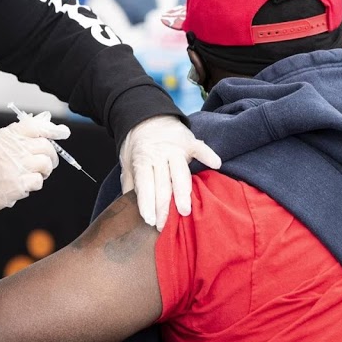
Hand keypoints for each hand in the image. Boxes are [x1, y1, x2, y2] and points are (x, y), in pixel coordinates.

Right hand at [0, 112, 68, 212]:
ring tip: (34, 172)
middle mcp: (15, 149)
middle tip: (47, 161)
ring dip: (44, 170)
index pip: (37, 126)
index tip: (63, 132)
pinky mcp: (18, 185)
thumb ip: (24, 129)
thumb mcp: (0, 138)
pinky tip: (25, 182)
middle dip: (51, 155)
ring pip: (45, 164)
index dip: (53, 129)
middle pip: (46, 147)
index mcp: (10, 135)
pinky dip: (35, 183)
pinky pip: (38, 181)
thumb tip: (45, 118)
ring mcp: (17, 167)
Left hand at [119, 115, 221, 230]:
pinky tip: (215, 163)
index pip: (144, 185)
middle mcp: (159, 155)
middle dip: (163, 206)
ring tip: (185, 210)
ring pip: (180, 172)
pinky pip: (200, 148)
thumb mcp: (126, 163)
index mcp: (142, 161)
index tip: (149, 219)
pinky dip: (208, 154)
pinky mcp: (189, 141)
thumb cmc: (137, 145)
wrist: (146, 117)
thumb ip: (130, 183)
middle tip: (165, 224)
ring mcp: (175, 148)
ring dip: (182, 191)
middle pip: (162, 183)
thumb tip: (127, 206)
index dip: (146, 203)